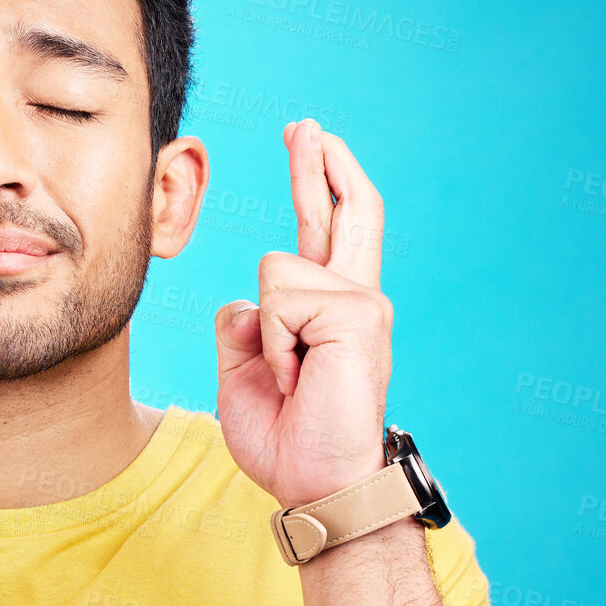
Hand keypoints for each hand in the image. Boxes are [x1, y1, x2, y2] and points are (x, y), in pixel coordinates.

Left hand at [213, 118, 392, 510]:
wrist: (314, 482)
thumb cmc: (284, 438)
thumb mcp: (244, 371)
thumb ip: (243, 326)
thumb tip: (243, 298)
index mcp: (328, 309)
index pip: (325, 228)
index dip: (316, 181)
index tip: (307, 141)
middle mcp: (354, 297)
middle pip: (341, 209)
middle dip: (318, 162)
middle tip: (304, 123)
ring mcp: (361, 303)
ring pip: (276, 269)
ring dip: (265, 335)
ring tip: (289, 379)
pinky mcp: (358, 314)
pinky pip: (280, 300)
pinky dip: (275, 346)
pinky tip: (297, 377)